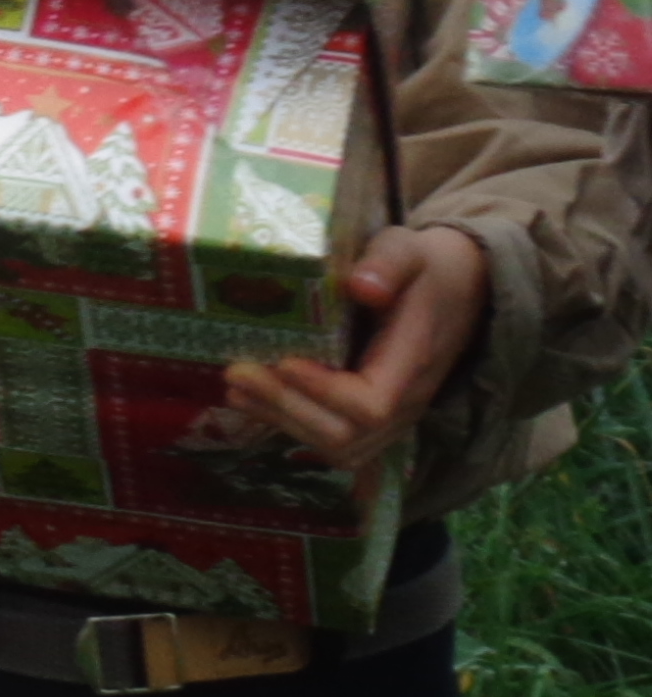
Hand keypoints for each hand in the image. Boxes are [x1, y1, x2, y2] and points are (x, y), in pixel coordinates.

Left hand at [218, 222, 490, 472]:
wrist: (459, 288)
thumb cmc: (427, 267)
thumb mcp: (410, 249)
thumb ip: (389, 262)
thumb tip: (361, 285)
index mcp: (413, 362)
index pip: (372, 404)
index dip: (324, 392)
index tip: (284, 361)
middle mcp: (405, 401)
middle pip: (346, 435)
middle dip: (286, 408)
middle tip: (238, 372)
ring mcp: (391, 415)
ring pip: (338, 446)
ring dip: (282, 421)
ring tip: (235, 388)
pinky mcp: (372, 416)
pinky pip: (335, 439)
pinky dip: (290, 425)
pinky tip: (252, 398)